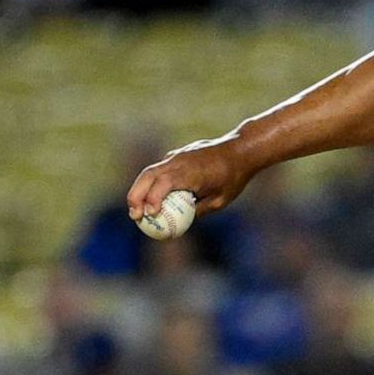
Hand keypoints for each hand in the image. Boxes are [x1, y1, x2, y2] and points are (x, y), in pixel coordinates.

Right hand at [126, 136, 252, 221]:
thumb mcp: (220, 200)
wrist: (239, 150)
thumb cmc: (233, 178)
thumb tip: (182, 224)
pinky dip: (150, 184)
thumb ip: (200, 210)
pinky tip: (149, 199)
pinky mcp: (176, 156)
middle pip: (148, 176)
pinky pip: (158, 170)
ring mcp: (175, 156)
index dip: (153, 199)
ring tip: (136, 210)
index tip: (149, 214)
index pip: (163, 184)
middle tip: (134, 216)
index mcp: (190, 172)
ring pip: (150, 172)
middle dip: (136, 196)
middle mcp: (178, 161)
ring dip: (139, 190)